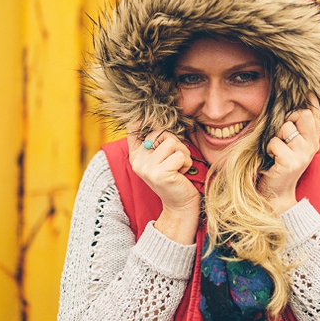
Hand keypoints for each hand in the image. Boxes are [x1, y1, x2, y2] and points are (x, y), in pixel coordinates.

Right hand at [127, 124, 199, 243]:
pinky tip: (181, 174)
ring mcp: (146, 167)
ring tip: (179, 167)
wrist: (180, 205)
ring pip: (172, 142)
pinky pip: (179, 155)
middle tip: (176, 160)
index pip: (133, 126)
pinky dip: (186, 163)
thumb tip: (154, 115)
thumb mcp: (162, 156)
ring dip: (183, 154)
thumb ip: (156, 140)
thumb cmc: (176, 176)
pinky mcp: (159, 173)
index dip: (145, 117)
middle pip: (161, 132)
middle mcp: (137, 160)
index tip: (152, 116)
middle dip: (176, 143)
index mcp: (136, 153)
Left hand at [261, 93, 319, 214]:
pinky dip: (269, 148)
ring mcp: (302, 154)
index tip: (308, 90)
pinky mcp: (290, 162)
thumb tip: (303, 100)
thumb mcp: (295, 145)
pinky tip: (271, 158)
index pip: (316, 115)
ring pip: (286, 128)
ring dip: (276, 136)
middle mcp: (312, 146)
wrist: (277, 194)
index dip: (312, 101)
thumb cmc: (282, 165)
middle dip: (289, 118)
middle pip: (302, 115)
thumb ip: (300, 127)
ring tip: (276, 150)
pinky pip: (275, 142)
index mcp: (314, 141)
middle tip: (283, 134)